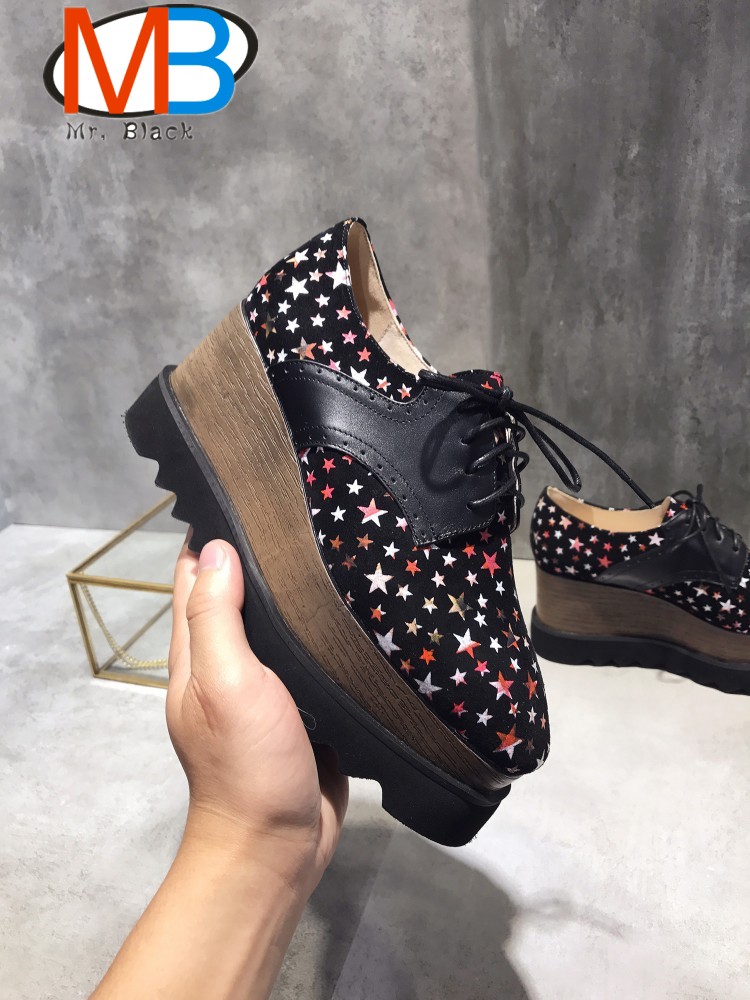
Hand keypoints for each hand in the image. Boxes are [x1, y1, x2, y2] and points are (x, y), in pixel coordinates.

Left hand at [167, 533, 347, 899]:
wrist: (282, 844)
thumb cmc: (247, 761)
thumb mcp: (224, 682)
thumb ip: (216, 617)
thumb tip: (214, 547)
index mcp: (199, 651)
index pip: (195, 574)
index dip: (213, 533)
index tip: (253, 492)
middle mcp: (229, 661)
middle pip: (242, 593)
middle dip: (268, 555)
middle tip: (316, 513)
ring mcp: (268, 686)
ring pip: (283, 624)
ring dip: (303, 592)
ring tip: (345, 547)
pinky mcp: (306, 706)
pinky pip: (315, 658)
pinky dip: (329, 632)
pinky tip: (361, 607)